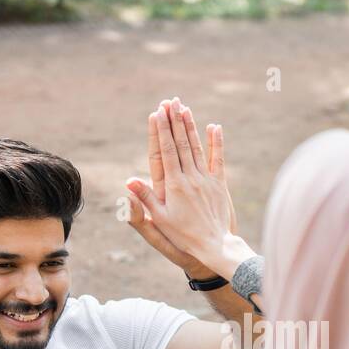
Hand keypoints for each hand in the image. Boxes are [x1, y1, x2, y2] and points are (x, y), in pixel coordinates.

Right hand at [125, 98, 245, 280]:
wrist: (215, 246)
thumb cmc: (183, 237)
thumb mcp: (160, 220)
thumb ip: (145, 199)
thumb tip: (129, 181)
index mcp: (174, 185)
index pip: (166, 151)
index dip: (162, 130)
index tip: (158, 112)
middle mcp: (190, 178)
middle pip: (181, 144)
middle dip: (174, 121)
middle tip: (170, 101)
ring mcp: (206, 180)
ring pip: (197, 148)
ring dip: (190, 126)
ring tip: (184, 108)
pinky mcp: (219, 185)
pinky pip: (218, 159)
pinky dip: (216, 142)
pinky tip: (214, 127)